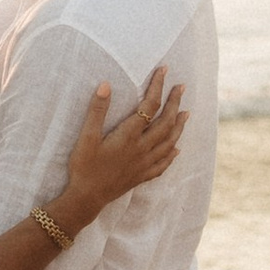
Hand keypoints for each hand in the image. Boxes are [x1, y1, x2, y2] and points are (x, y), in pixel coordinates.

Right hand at [61, 66, 185, 227]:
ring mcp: (144, 164)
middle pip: (165, 122)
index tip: (164, 71)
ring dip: (179, 126)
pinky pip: (163, 164)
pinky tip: (176, 150)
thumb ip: (97, 111)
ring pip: (169, 142)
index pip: (149, 106)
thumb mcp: (86, 137)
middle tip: (181, 88)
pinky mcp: (141, 176)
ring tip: (186, 113)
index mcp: (128, 136)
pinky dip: (172, 154)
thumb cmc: (84, 167)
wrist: (87, 198)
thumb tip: (106, 85)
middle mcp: (141, 149)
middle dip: (174, 103)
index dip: (158, 87)